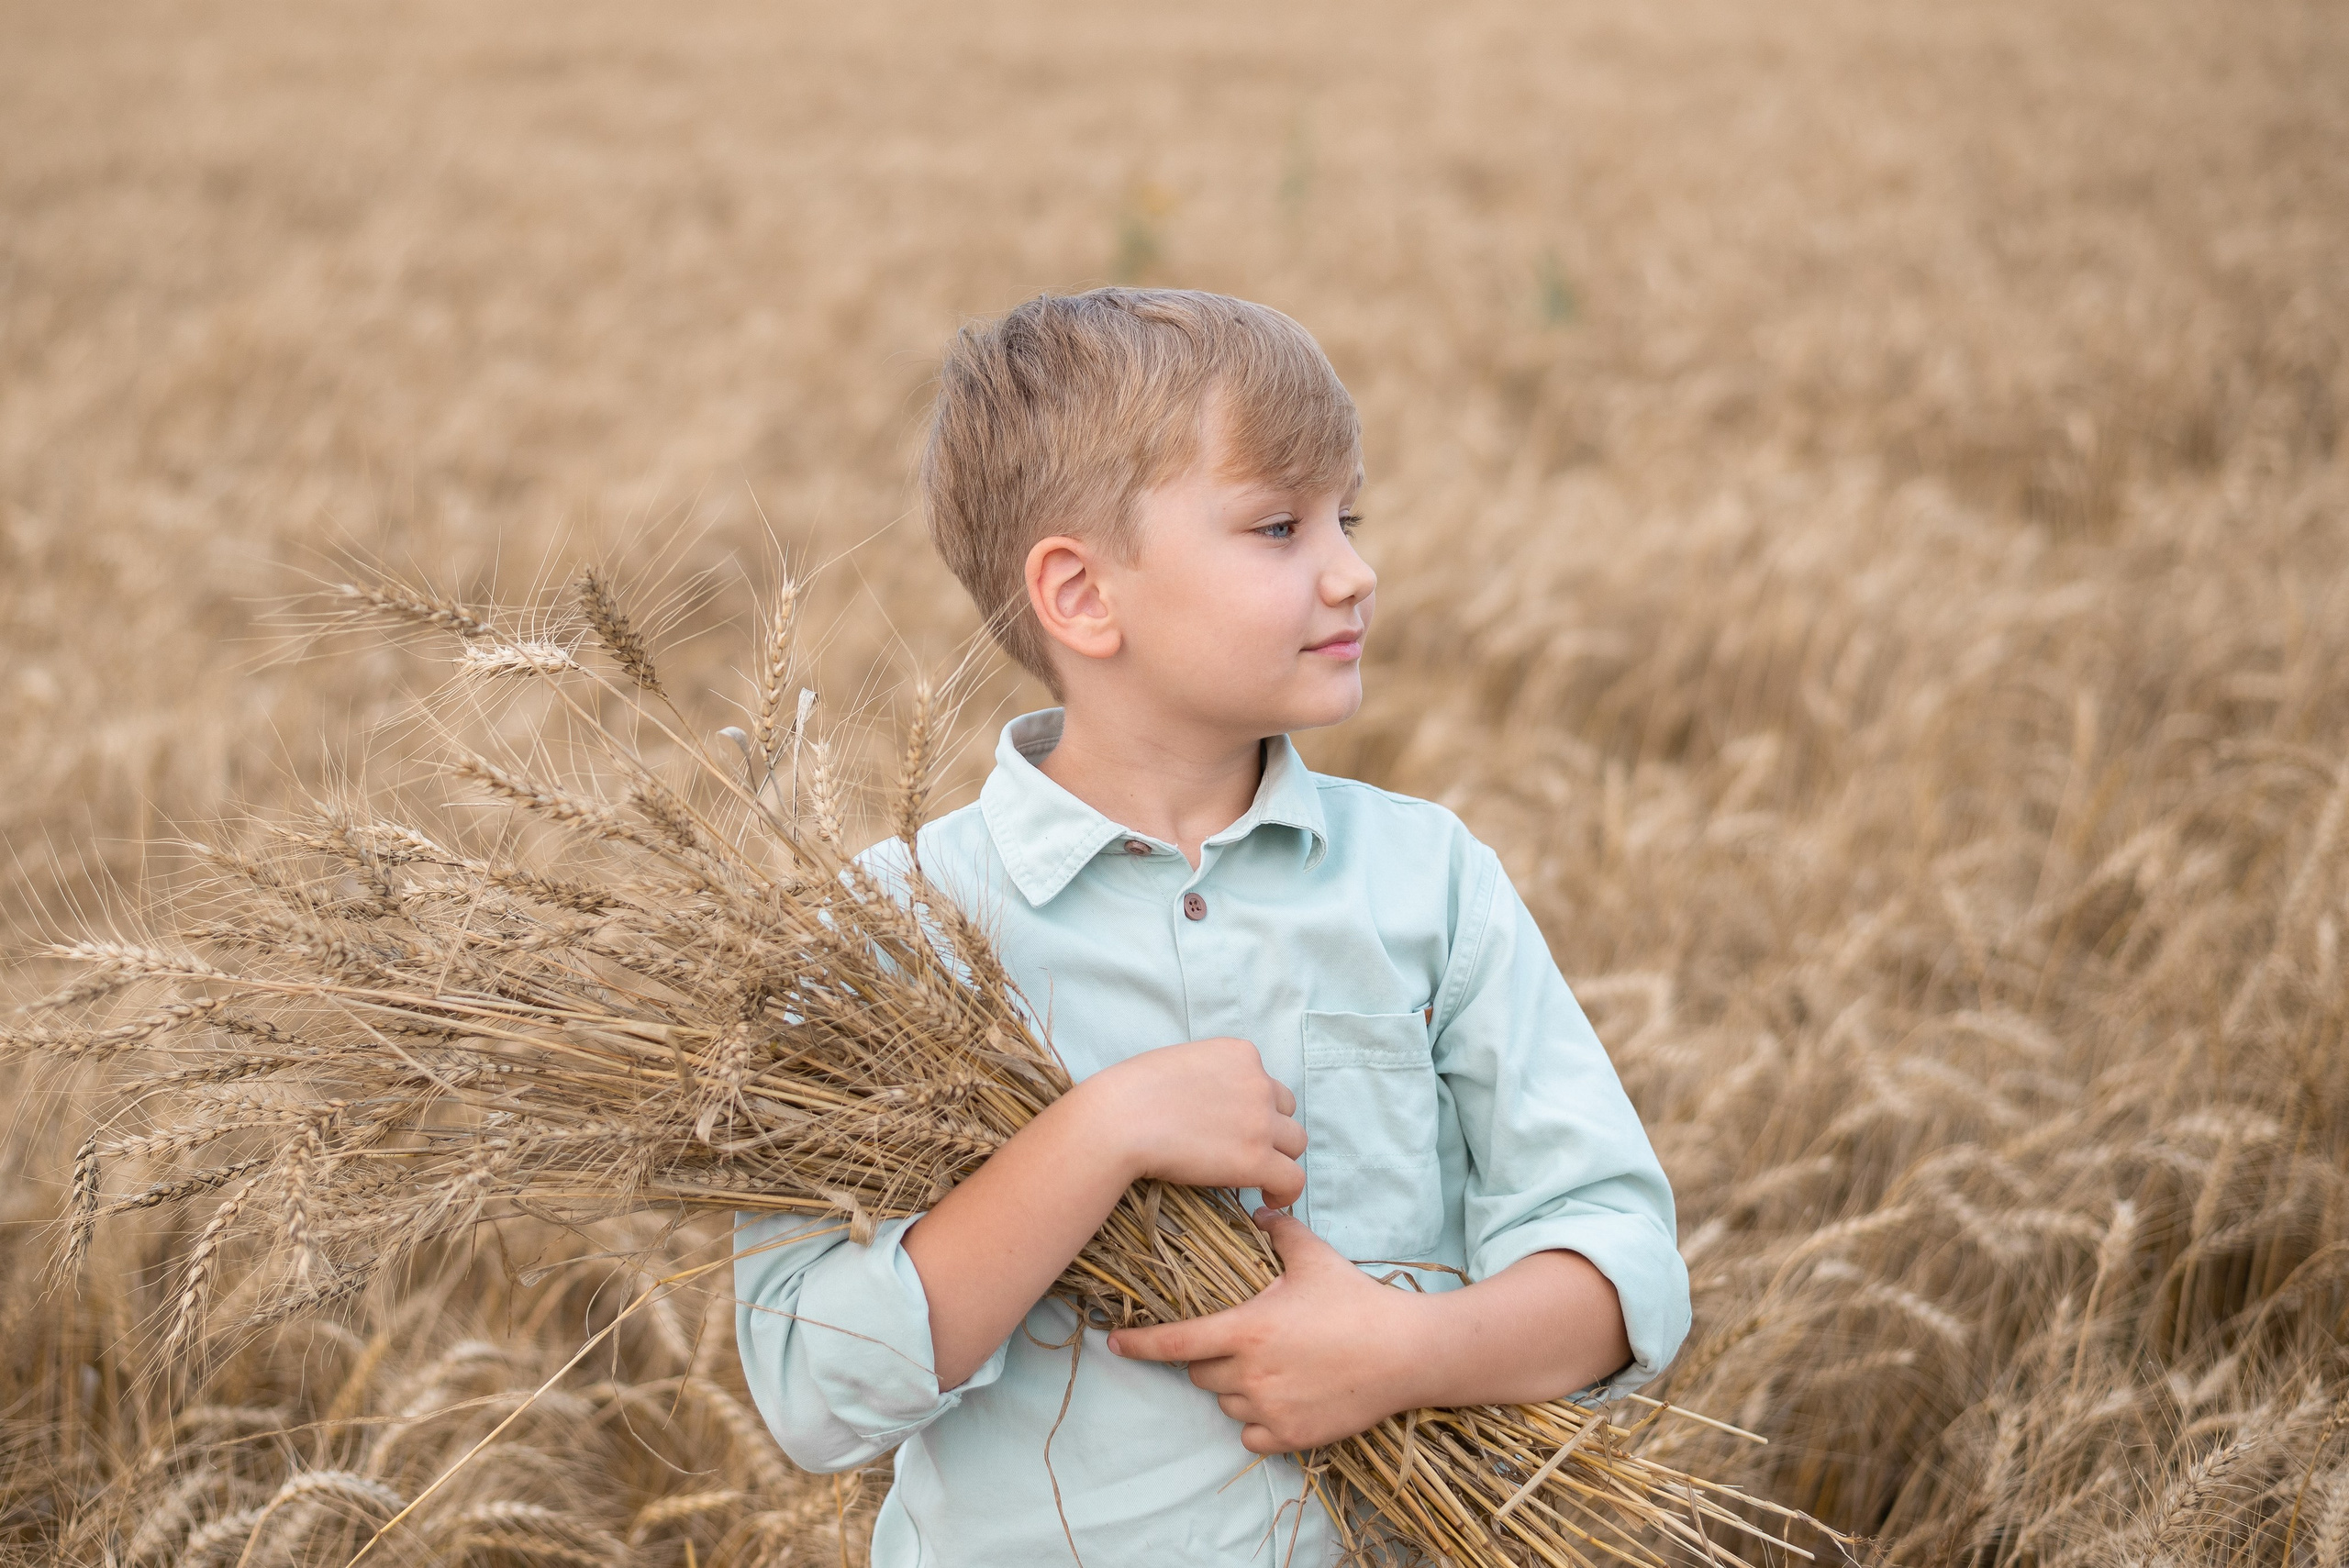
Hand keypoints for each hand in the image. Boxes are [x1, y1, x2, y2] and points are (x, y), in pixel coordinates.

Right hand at [1072, 1037, 1306, 1207]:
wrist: (1119, 1120)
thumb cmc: (1131, 1092)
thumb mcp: (1179, 1063)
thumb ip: (1208, 1076)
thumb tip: (1211, 1103)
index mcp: (1240, 1053)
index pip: (1264, 1080)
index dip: (1250, 1105)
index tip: (1230, 1124)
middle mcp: (1258, 1082)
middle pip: (1285, 1110)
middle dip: (1268, 1128)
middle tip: (1240, 1149)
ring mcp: (1261, 1121)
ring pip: (1295, 1143)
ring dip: (1277, 1157)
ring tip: (1255, 1176)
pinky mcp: (1257, 1159)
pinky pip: (1293, 1180)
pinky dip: (1285, 1191)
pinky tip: (1266, 1199)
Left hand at [1106, 1208, 1427, 1452]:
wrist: (1406, 1352)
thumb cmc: (1357, 1300)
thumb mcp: (1314, 1257)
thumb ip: (1278, 1232)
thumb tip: (1258, 1212)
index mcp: (1247, 1329)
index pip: (1175, 1341)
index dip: (1139, 1343)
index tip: (1114, 1344)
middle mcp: (1250, 1374)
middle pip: (1199, 1372)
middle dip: (1211, 1356)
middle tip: (1244, 1339)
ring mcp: (1269, 1408)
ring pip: (1223, 1403)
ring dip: (1233, 1387)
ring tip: (1272, 1365)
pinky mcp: (1291, 1436)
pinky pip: (1249, 1433)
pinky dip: (1255, 1419)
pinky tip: (1282, 1396)